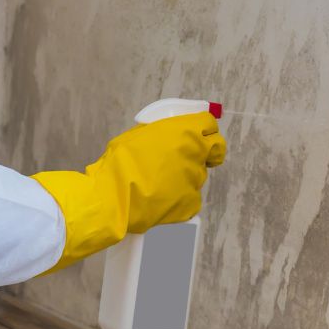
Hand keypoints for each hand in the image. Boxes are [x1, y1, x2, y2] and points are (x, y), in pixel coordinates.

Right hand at [29, 113, 226, 273]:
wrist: (114, 196)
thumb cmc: (121, 161)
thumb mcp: (140, 134)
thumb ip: (163, 134)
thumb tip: (171, 136)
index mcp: (186, 131)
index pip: (210, 124)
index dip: (205, 129)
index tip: (200, 134)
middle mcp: (197, 154)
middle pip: (214, 150)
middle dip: (208, 151)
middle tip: (191, 157)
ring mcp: (196, 180)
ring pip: (198, 175)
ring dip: (186, 175)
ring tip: (160, 182)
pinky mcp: (191, 203)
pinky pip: (190, 197)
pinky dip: (180, 198)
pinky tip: (161, 199)